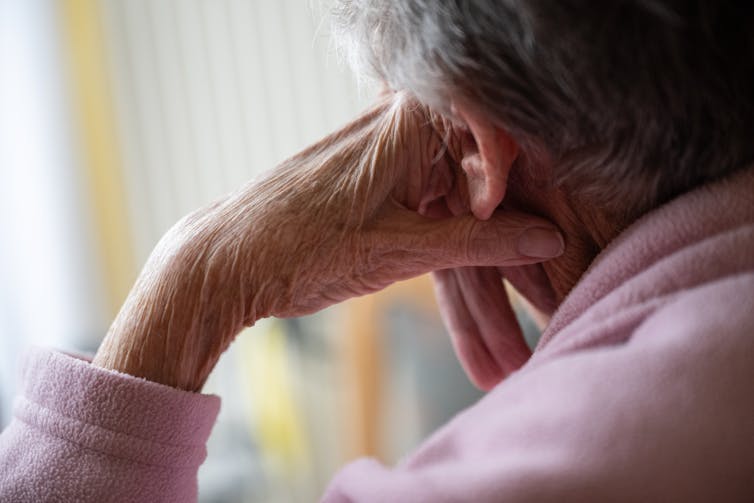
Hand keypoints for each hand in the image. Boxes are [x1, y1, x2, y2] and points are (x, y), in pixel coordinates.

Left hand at [93, 92, 562, 390]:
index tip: (558, 248)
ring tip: (504, 359)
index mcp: (409, 124)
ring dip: (481, 292)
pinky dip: (449, 277)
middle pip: (484, 198)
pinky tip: (476, 330)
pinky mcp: (380, 195)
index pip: (502, 147)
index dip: (537, 202)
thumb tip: (549, 239)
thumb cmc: (297, 247)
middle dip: (513, 271)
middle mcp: (404, 132)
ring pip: (458, 225)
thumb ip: (479, 242)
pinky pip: (432, 231)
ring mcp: (393, 165)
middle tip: (549, 316)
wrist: (222, 261)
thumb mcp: (399, 251)